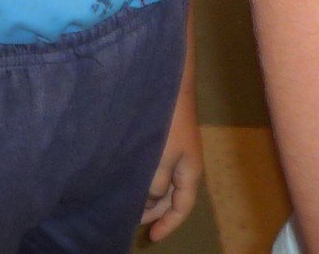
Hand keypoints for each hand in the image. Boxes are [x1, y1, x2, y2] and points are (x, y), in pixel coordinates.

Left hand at [142, 87, 202, 241]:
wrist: (169, 80)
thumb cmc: (167, 119)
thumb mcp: (161, 156)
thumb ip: (156, 183)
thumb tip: (151, 199)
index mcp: (190, 172)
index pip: (181, 207)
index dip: (168, 224)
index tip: (152, 236)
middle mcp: (185, 163)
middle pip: (172, 196)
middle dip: (155, 210)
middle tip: (131, 218)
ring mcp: (176, 149)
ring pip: (163, 181)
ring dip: (148, 193)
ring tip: (128, 200)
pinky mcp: (164, 136)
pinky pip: (156, 165)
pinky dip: (145, 176)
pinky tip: (130, 175)